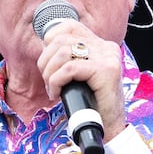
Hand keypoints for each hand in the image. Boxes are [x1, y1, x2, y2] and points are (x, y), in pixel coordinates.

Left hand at [37, 21, 127, 140]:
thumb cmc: (91, 104)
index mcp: (101, 45)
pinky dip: (56, 81)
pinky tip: (57, 93)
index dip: (50, 40)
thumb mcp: (78, 76)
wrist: (108, 128)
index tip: (49, 63)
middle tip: (49, 82)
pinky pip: (70, 68)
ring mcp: (108, 57)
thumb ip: (68, 58)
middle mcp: (106, 47)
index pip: (69, 26)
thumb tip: (44, 45)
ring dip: (50, 73)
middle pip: (62, 40)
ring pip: (64, 52)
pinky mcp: (106, 70)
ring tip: (53, 89)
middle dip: (46, 61)